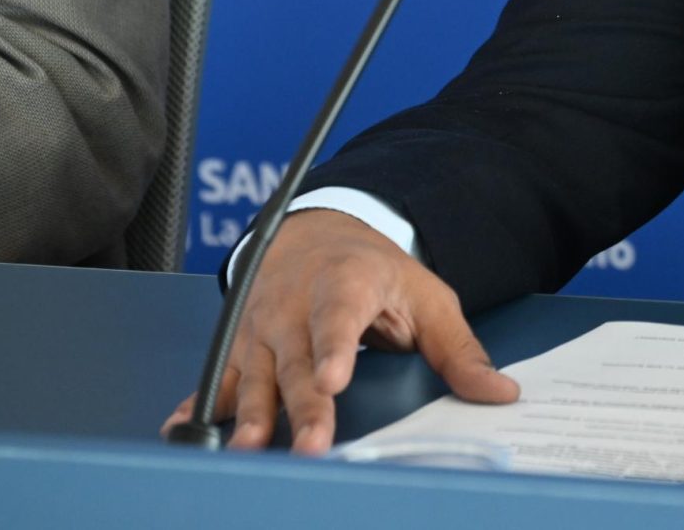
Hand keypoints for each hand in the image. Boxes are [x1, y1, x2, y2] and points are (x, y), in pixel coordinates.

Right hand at [160, 209, 517, 452]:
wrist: (315, 235)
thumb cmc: (375, 271)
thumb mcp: (427, 297)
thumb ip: (459, 349)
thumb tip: (500, 393)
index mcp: (346, 284)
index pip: (340, 317)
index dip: (334, 348)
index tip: (333, 379)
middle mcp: (294, 308)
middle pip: (299, 364)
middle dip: (303, 408)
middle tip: (311, 446)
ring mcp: (261, 330)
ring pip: (257, 379)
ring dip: (251, 416)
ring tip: (250, 449)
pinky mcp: (239, 350)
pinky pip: (218, 382)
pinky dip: (199, 405)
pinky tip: (182, 430)